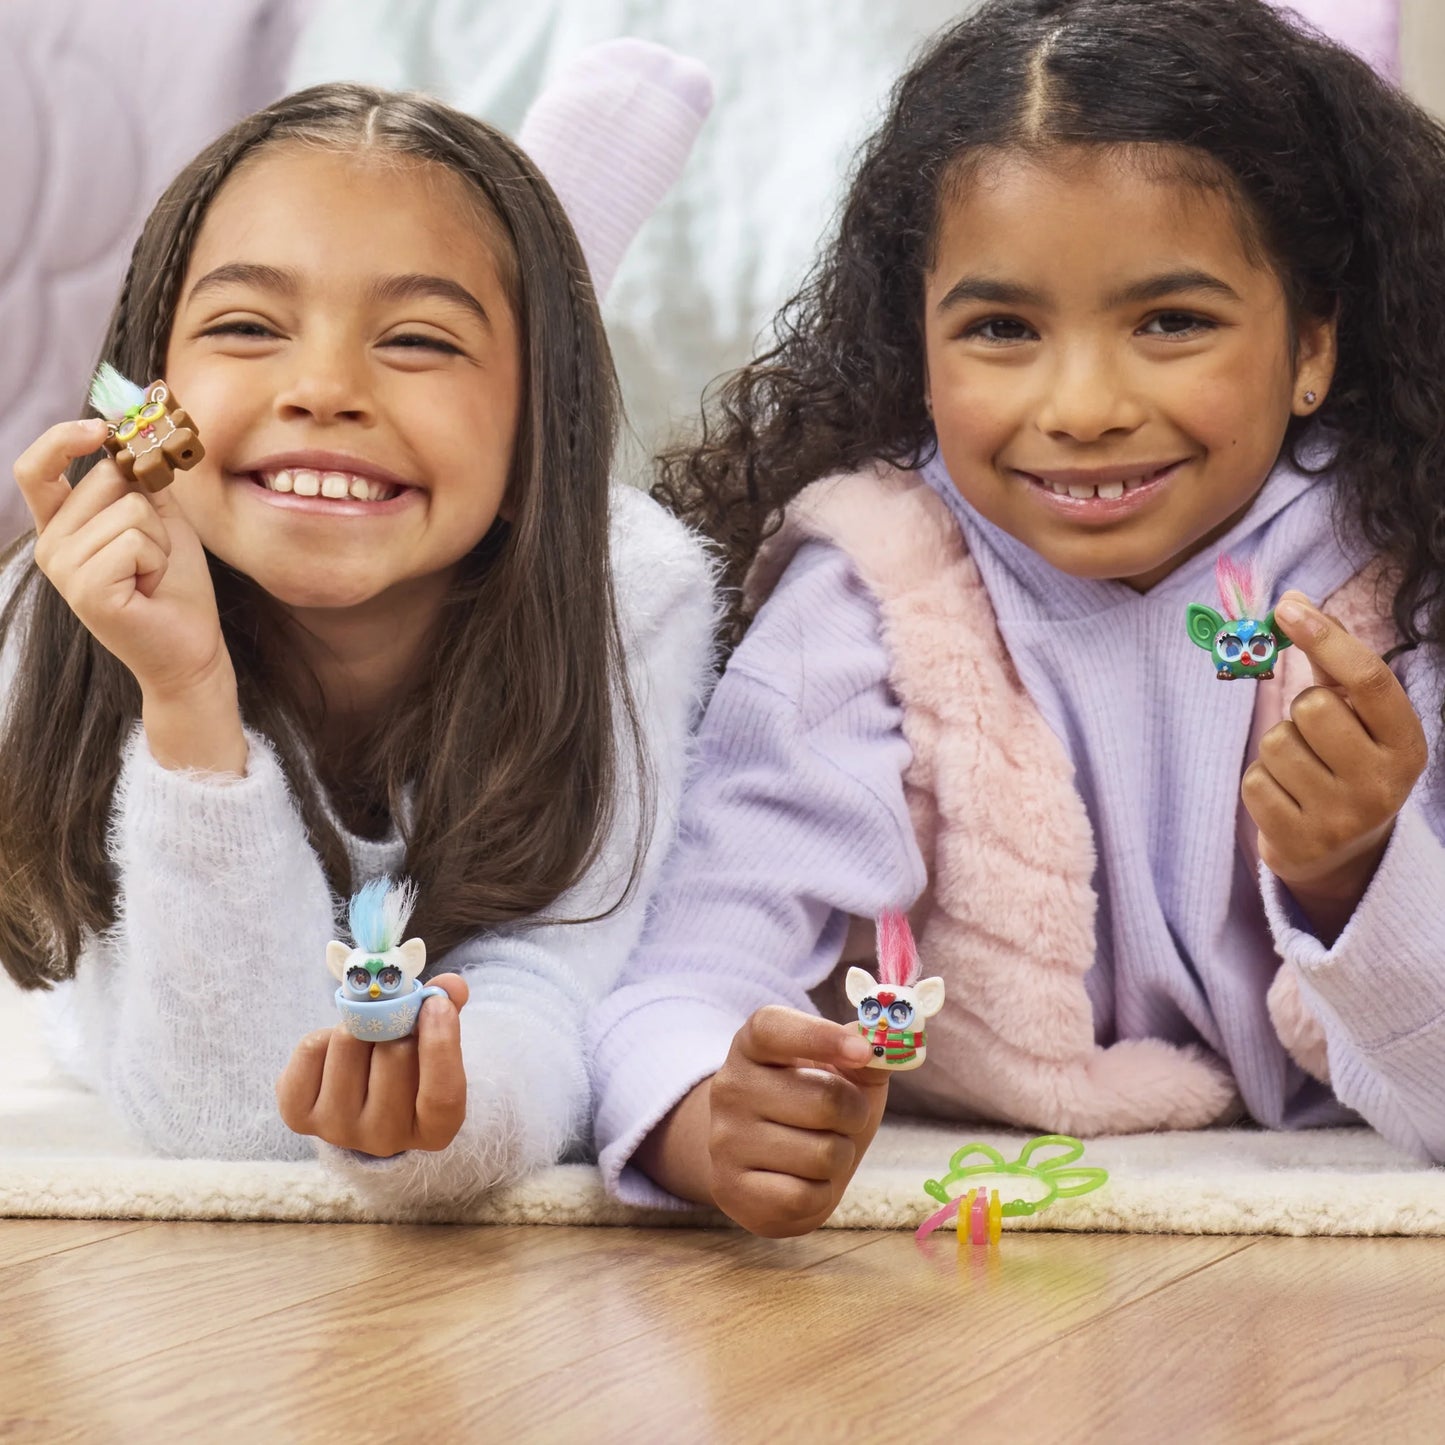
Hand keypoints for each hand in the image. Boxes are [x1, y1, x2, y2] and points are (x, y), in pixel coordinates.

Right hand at [14, 418, 234, 689]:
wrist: (192, 646)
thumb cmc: (175, 584)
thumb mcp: (160, 518)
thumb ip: (140, 478)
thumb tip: (137, 428)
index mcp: (61, 525)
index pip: (36, 468)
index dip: (63, 438)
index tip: (101, 427)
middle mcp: (50, 545)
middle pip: (104, 478)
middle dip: (149, 508)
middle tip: (153, 553)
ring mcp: (63, 569)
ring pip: (128, 509)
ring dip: (158, 539)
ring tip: (152, 574)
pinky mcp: (86, 589)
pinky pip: (134, 540)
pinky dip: (158, 560)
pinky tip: (150, 588)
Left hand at [276, 974, 469, 1155]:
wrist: (359, 1099)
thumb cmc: (407, 1068)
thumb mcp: (435, 1045)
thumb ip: (449, 1013)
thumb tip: (449, 985)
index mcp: (434, 1130)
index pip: (442, 1095)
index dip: (440, 1045)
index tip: (435, 1005)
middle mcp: (386, 1140)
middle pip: (394, 1055)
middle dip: (395, 1024)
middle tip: (393, 1021)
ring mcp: (339, 1131)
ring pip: (349, 1043)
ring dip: (359, 1025)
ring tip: (365, 1037)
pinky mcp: (300, 1116)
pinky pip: (311, 1049)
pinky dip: (324, 1035)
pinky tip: (335, 1051)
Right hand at [706, 1006, 887, 1236]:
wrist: (767, 1168)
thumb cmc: (814, 1107)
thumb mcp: (844, 1073)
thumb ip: (867, 1056)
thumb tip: (887, 1049)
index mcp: (752, 1046)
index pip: (772, 1028)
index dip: (819, 1036)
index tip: (863, 1052)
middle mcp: (730, 1086)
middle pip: (825, 1099)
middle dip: (855, 1114)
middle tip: (847, 1118)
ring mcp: (725, 1139)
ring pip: (822, 1155)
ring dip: (839, 1157)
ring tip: (820, 1150)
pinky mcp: (731, 1189)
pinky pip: (803, 1196)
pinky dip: (820, 1194)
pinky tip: (803, 1181)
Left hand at [1241, 591, 1427, 939]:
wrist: (1344, 855)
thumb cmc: (1346, 764)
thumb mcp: (1357, 719)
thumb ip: (1330, 662)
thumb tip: (1294, 599)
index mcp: (1407, 744)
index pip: (1368, 680)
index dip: (1326, 637)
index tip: (1287, 608)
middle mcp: (1383, 783)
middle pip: (1312, 707)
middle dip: (1301, 712)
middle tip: (1315, 739)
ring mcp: (1343, 817)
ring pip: (1276, 743)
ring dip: (1277, 750)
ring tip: (1301, 772)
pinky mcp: (1300, 842)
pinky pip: (1254, 782)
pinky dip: (1260, 782)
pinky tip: (1285, 798)